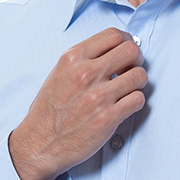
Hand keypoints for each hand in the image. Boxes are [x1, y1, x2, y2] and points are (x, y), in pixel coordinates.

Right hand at [9, 28, 146, 179]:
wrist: (39, 144)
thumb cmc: (48, 112)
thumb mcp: (58, 75)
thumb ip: (82, 60)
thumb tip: (110, 52)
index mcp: (72, 59)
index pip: (113, 35)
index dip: (126, 42)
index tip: (126, 53)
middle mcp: (86, 73)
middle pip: (131, 50)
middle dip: (137, 59)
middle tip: (132, 70)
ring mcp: (98, 95)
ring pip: (139, 75)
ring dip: (138, 83)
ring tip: (128, 90)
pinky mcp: (108, 117)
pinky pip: (138, 100)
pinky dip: (135, 102)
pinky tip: (125, 106)